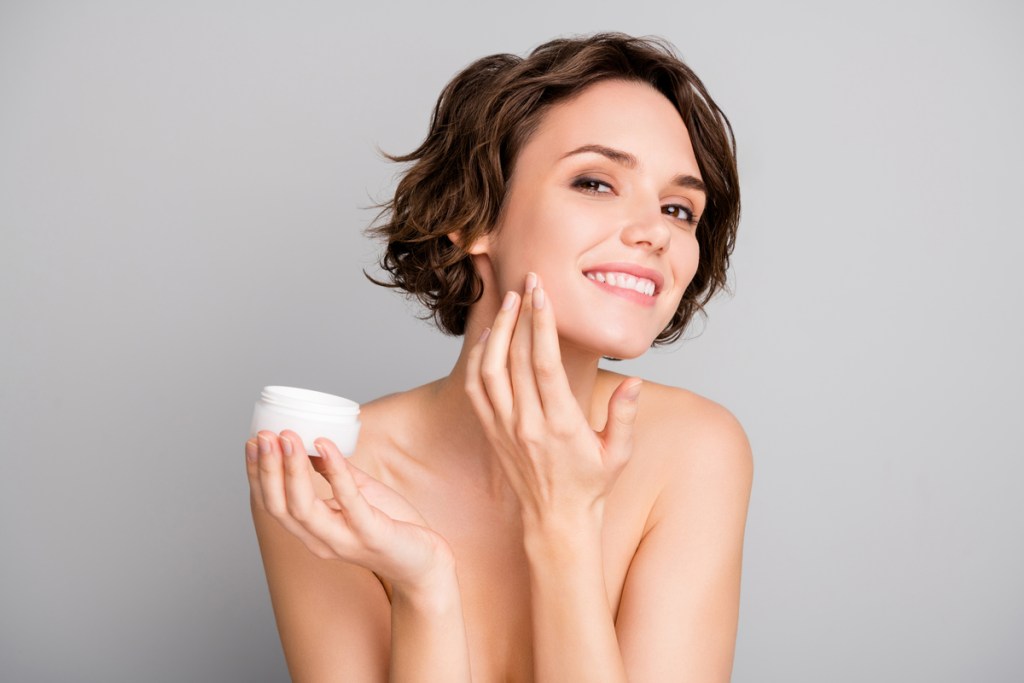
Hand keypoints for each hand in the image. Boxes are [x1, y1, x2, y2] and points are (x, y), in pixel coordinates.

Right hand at [245, 430, 452, 592]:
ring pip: (303, 508)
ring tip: (287, 437)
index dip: (257, 474)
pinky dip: (335, 471)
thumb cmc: (391, 526)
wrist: (425, 562)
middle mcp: (321, 541)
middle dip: (267, 469)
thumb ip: (334, 475)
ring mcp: (344, 540)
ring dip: (292, 470)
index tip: (251, 442)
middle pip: (279, 507)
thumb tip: (312, 443)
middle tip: (262, 436)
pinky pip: (349, 501)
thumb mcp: (357, 495)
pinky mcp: (371, 534)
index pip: (272, 505)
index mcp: (312, 532)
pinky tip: (326, 445)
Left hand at [464, 273, 642, 526]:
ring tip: (507, 302)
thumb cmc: (591, 486)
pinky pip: (476, 389)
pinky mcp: (491, 432)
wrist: (555, 521)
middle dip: (519, 314)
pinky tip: (489, 338)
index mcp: (560, 425)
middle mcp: (526, 424)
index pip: (543, 363)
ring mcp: (504, 428)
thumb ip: (624, 416)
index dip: (540, 324)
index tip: (540, 292)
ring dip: (496, 331)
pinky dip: (478, 359)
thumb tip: (635, 382)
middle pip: (514, 357)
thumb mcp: (618, 454)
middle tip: (525, 282)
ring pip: (488, 369)